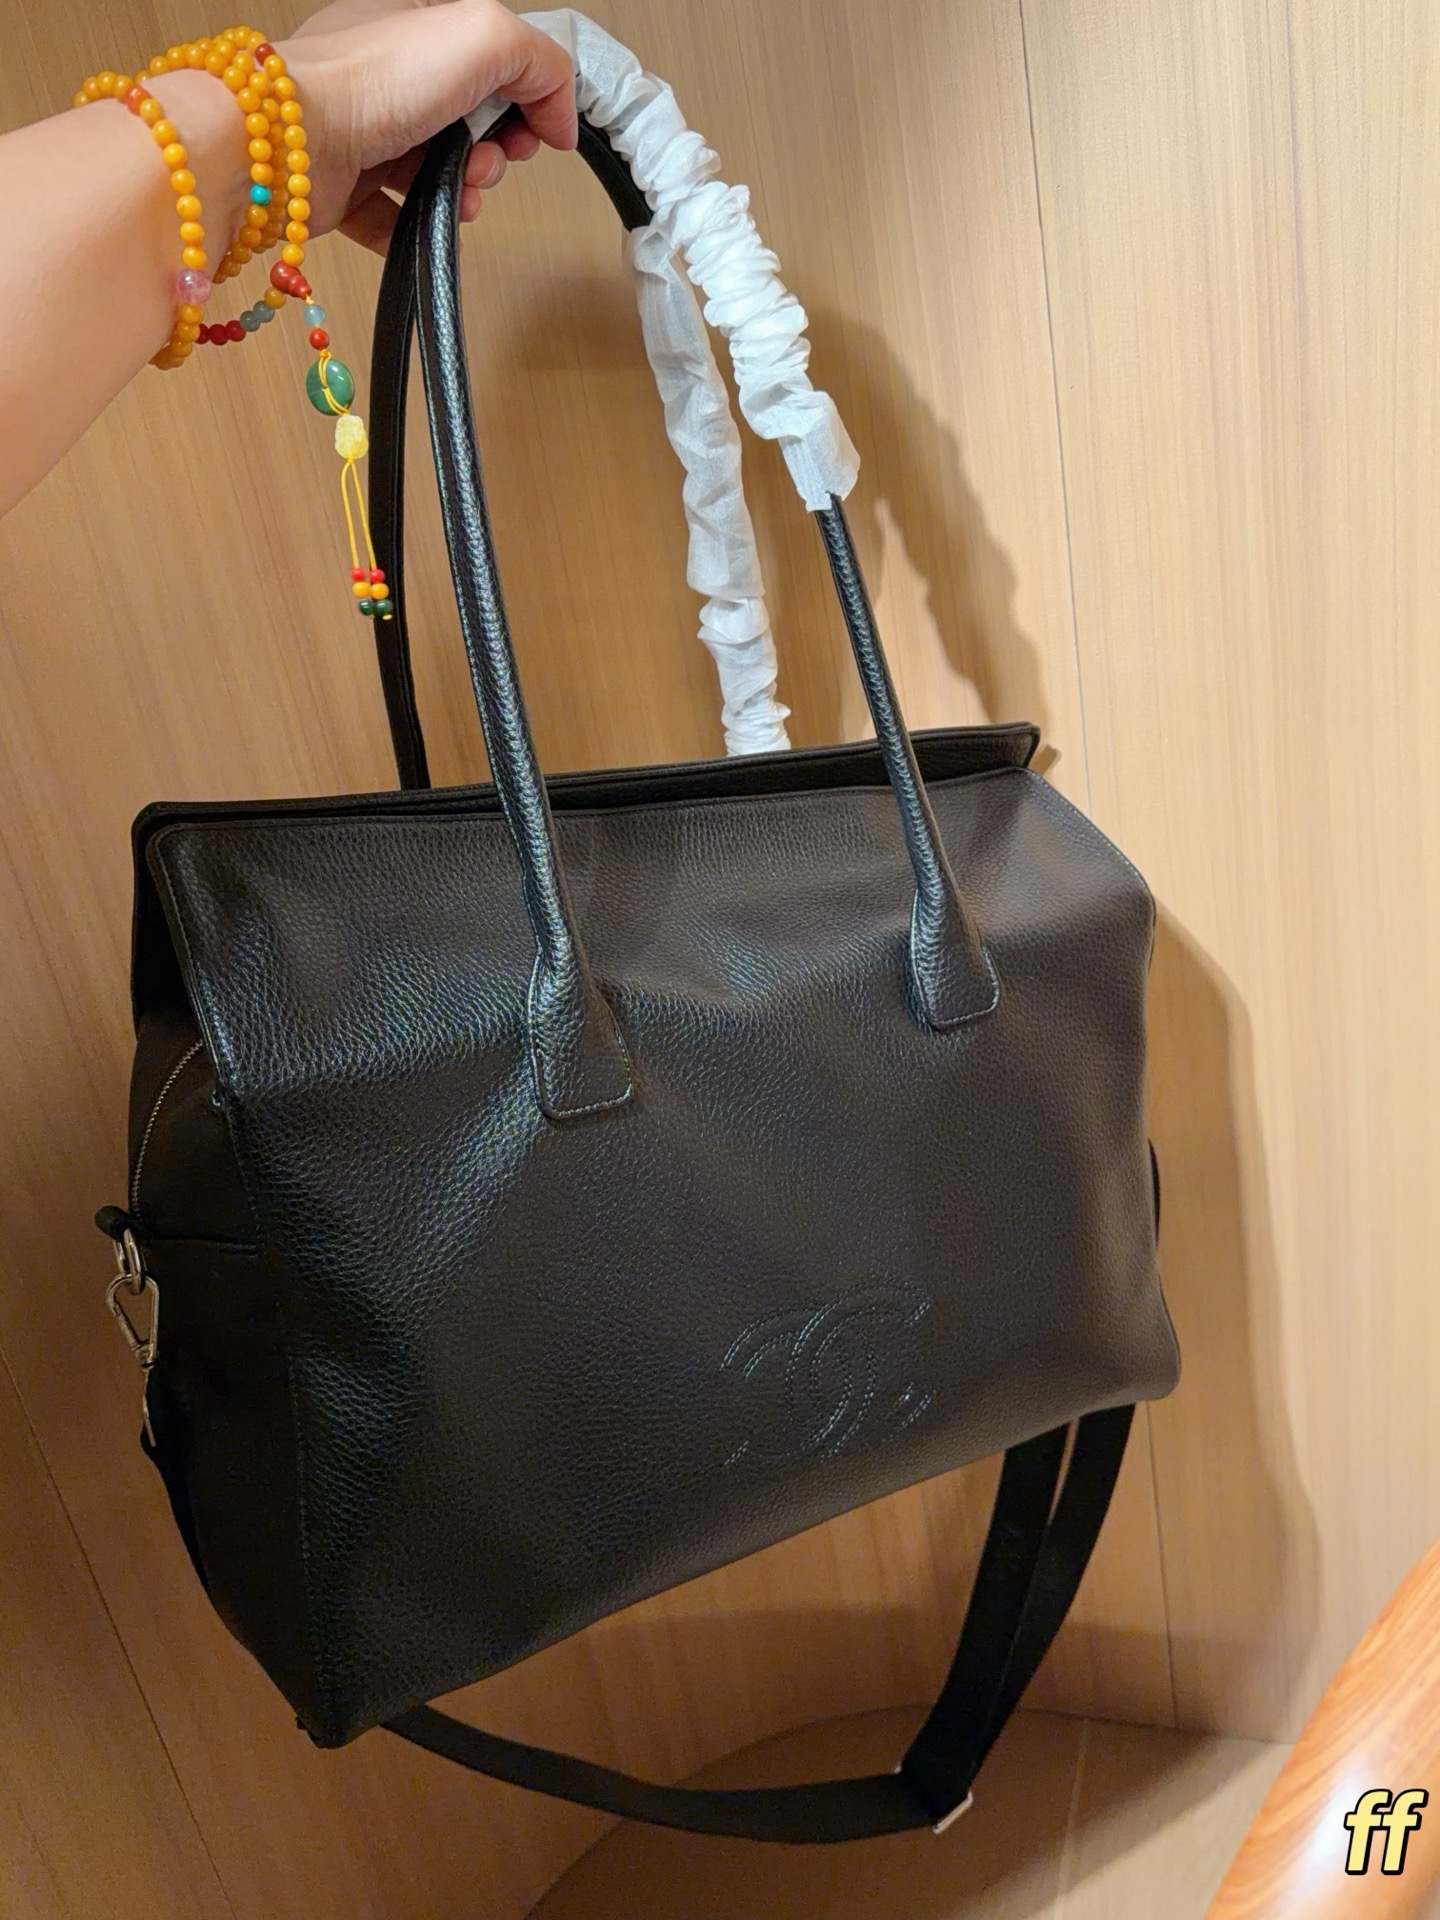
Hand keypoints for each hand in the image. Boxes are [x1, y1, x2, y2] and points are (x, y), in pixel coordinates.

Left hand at [278, 0, 575, 252]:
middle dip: (494, 154)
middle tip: (486, 161)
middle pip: (469, 124)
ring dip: (465, 195)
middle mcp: (389, 77)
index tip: (529, 130)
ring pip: (438, 173)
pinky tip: (428, 224)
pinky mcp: (344, 188)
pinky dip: (420, 227)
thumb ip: (542, 63)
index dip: (524, 102)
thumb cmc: (370, 79)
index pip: (492, 66)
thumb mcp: (485, 33)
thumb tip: (559, 116)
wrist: (289, 144)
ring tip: (460, 197)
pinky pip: (396, 216)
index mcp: (418, 28)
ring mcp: (366, 132)